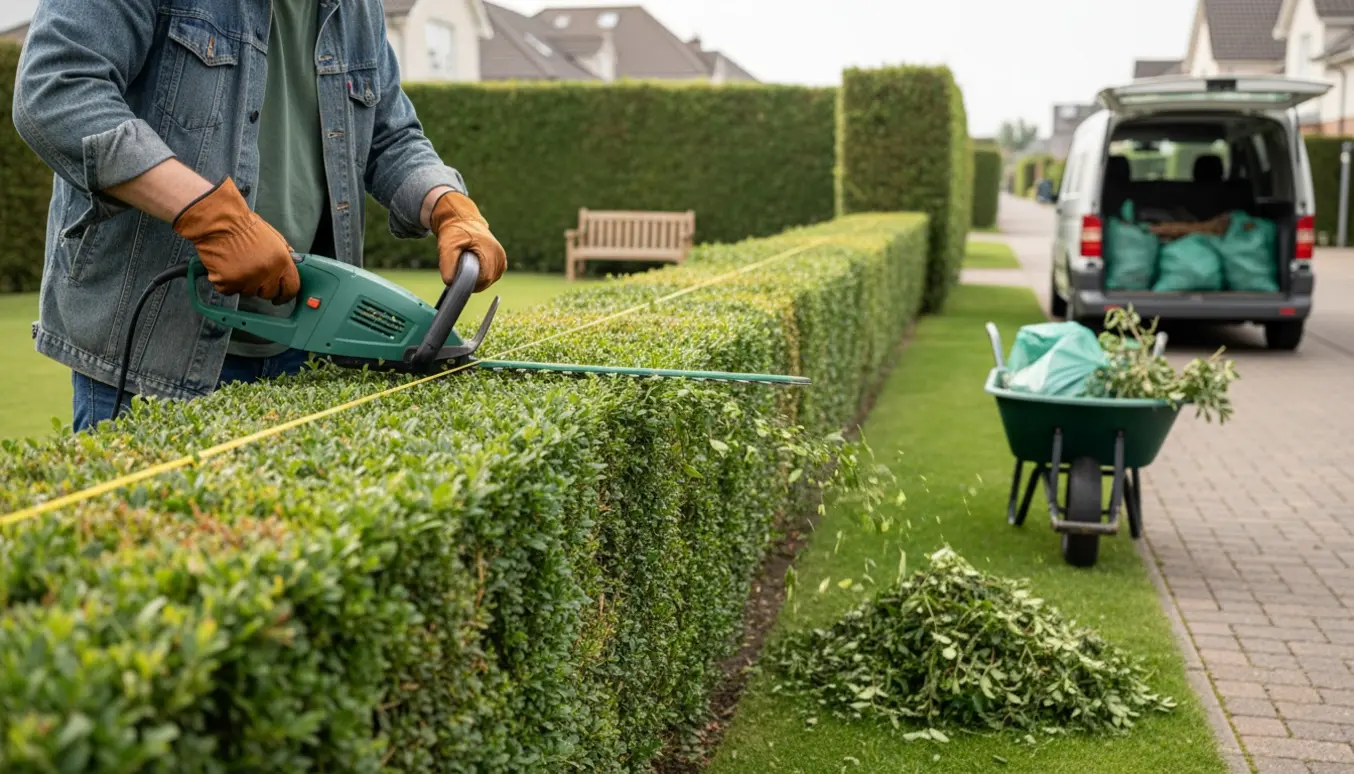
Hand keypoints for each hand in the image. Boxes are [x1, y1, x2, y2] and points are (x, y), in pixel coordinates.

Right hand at [171, 178, 300, 302]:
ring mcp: (247, 279)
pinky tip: (224, 267)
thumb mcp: (273, 237)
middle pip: (268, 294)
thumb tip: (292, 263)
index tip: (280, 297)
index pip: (291, 289)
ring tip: (236, 264)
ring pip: (248, 293)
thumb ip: (284, 253)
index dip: (285, 295)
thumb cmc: (243, 225)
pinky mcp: (228, 283)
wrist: (218, 221)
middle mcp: (267, 273)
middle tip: (251, 273)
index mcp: (282, 261)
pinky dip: (225, 282)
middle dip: (261, 287)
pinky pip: (228, 291)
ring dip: (242, 284)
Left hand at [430, 191, 506, 291]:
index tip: (458, 278)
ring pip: (490, 280)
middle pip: (487, 281)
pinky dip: (482, 275)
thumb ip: (447, 266)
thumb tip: (450, 283)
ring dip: (477, 279)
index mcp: (490, 251)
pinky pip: (492, 276)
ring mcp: (502, 259)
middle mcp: (500, 255)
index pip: (484, 279)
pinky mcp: (501, 261)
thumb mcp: (446, 247)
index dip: (470, 283)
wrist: (462, 220)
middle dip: (472, 282)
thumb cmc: (455, 232)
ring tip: (466, 267)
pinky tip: (473, 266)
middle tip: (459, 272)